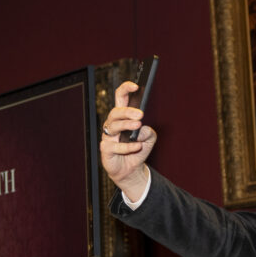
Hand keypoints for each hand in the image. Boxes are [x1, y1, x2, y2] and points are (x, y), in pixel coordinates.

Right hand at [100, 82, 156, 200]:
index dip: (126, 90)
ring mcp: (108, 137)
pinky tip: (137, 146)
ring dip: (126, 124)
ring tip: (138, 124)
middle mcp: (113, 124)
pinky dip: (128, 146)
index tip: (135, 86)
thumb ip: (149, 132)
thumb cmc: (138, 149)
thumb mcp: (150, 139)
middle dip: (127, 111)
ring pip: (113, 126)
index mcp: (122, 117)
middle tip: (140, 114)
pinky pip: (115, 146)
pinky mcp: (106, 150)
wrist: (131, 170)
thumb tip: (143, 129)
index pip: (120, 98)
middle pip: (115, 112)